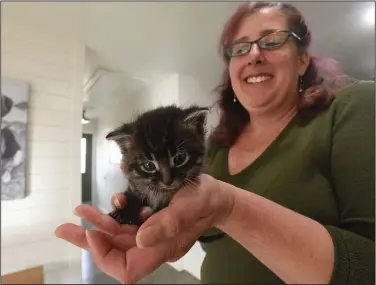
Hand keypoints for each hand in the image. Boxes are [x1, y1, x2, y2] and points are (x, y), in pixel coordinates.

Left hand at [54, 174, 232, 283]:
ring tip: (80, 211)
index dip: (105, 256)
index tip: (93, 233)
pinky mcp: (151, 222)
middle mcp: (153, 245)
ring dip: (97, 225)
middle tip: (64, 228)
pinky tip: (113, 202)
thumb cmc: (206, 199)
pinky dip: (114, 214)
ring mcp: (151, 234)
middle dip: (89, 241)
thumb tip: (140, 239)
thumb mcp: (190, 206)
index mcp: (163, 248)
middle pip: (115, 253)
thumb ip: (168, 223)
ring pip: (117, 237)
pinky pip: (127, 224)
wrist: (215, 196)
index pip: (127, 270)